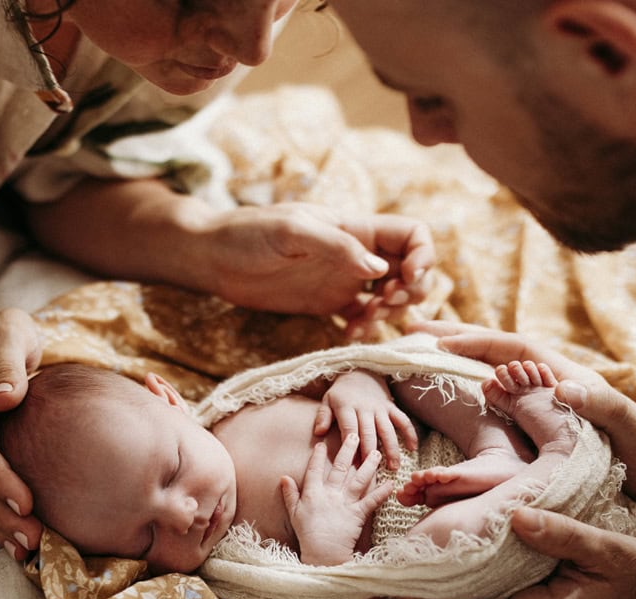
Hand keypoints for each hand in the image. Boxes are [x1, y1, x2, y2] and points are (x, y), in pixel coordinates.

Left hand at [203, 202, 434, 317]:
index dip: (422, 256)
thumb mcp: (292, 231)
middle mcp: (356, 253)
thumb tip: (380, 270)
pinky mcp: (328, 303)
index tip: (405, 279)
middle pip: (411, 268)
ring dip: (390, 312)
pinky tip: (349, 335)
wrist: (213, 258)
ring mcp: (344, 279)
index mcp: (355, 227)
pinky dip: (366, 328)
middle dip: (411, 290)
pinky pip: (363, 317)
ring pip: (391, 295)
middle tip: (383, 304)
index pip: (411, 234)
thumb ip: (337, 247)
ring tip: (364, 322)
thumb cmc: (248, 234)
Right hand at [281, 434, 393, 565]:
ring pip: (358, 480)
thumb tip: (284, 477)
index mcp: (313, 494)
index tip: (322, 443)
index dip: (318, 456)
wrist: (322, 555)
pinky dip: (381, 492)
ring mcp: (345, 504)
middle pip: (340, 468)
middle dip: (348, 450)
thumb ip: (290, 494)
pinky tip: (390, 483)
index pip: (315, 470)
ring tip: (376, 452)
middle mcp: (330, 495)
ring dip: (368, 465)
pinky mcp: (357, 515)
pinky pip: (371, 501)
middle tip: (354, 434)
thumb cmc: (307, 535)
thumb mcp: (294, 513)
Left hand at [313, 370, 417, 469]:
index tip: (352, 463)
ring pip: (387, 430)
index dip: (351, 445)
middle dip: (371, 452)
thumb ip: (322, 416)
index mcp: (347, 407)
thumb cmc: (340, 394)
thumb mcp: (327, 400)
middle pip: (369, 432)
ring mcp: (380, 408)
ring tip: (394, 467)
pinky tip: (413, 449)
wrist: (360, 374)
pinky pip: (403, 420)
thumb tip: (318, 432)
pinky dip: (410, 433)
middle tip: (372, 471)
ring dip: (392, 448)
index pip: (349, 428)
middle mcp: (365, 408)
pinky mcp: (391, 407)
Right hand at [412, 322, 635, 521]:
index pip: (516, 348)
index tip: (439, 342)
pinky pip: (500, 395)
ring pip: (495, 368)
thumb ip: (602, 406)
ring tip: (420, 351)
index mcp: (570, 378)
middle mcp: (554, 383)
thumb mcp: (632, 432)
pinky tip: (451, 391)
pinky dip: (469, 385)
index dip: (477, 342)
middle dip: (457, 336)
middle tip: (413, 328)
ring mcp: (547, 402)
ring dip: (458, 357)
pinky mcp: (543, 423)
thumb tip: (562, 385)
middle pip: (498, 349)